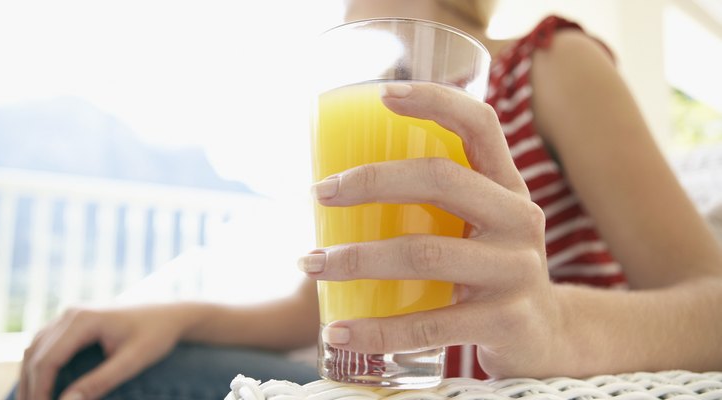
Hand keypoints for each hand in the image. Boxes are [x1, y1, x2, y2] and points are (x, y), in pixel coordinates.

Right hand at [17, 303, 190, 399]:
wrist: (171, 314)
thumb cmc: (156, 335)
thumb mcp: (132, 361)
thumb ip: (100, 382)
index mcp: (82, 319)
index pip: (47, 360)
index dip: (40, 390)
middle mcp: (70, 313)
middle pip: (35, 355)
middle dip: (31, 387)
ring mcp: (70, 316)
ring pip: (34, 348)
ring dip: (30, 377)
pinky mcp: (74, 322)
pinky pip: (45, 345)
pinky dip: (38, 366)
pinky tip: (42, 386)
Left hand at [300, 82, 560, 377]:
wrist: (546, 339)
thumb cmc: (489, 272)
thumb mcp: (479, 227)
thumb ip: (437, 204)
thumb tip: (340, 189)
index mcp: (507, 187)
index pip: (480, 125)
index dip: (436, 101)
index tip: (384, 94)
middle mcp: (518, 220)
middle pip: (442, 179)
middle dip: (371, 181)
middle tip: (319, 192)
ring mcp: (516, 271)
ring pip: (424, 253)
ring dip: (356, 258)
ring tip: (311, 263)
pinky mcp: (507, 322)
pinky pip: (430, 325)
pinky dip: (377, 329)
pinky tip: (340, 330)